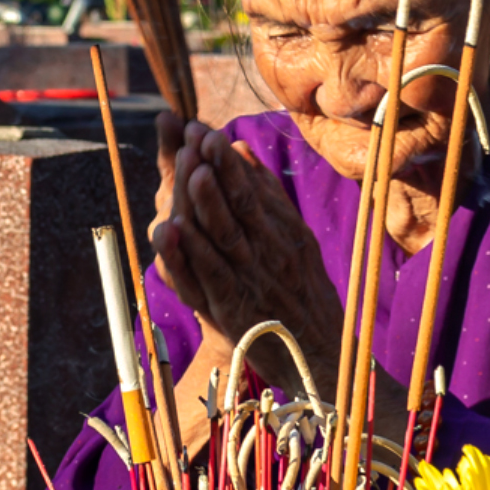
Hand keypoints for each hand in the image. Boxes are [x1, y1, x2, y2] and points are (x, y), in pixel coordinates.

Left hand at [150, 123, 343, 392]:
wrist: (319, 357)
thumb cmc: (304, 295)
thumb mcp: (296, 240)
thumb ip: (268, 195)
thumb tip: (241, 148)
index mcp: (286, 234)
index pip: (255, 190)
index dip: (230, 161)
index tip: (209, 132)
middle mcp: (272, 253)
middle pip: (242, 207)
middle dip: (218, 170)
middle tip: (197, 138)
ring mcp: (254, 281)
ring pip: (226, 238)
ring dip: (206, 205)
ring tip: (190, 174)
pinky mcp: (234, 310)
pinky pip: (210, 278)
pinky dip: (189, 254)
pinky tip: (169, 231)